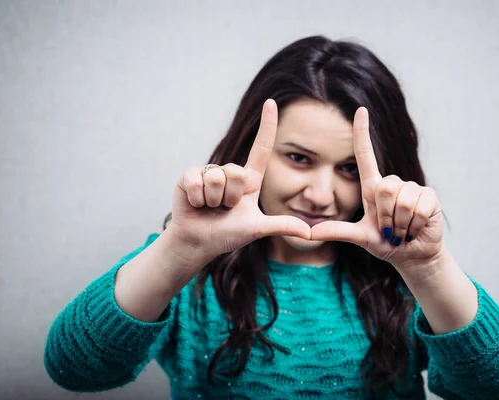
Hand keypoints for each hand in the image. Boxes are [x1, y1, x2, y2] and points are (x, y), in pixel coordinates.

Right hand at [168, 99, 310, 262]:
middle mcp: (230, 172)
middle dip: (230, 197)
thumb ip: (281, 226)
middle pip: (237, 172)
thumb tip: (310, 233)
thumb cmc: (227, 235)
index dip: (267, 125)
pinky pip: (197, 181)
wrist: (198, 243)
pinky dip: (197, 199)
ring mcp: (209, 172)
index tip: (271, 102)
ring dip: (214, 200)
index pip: (262, 148)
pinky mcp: (188, 176)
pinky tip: (195, 204)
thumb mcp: (257, 228)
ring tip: (210, 208)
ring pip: (218, 178)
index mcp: (249, 179)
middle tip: (224, 209)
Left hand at [310, 107, 444, 277]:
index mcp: (372, 188)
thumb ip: (337, 231)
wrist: (411, 255)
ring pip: (402, 200)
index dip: (362, 133)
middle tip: (389, 229)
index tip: (360, 110)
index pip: (365, 155)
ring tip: (402, 230)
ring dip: (400, 224)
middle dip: (385, 215)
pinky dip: (415, 225)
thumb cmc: (384, 243)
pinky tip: (416, 228)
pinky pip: (419, 207)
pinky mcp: (429, 196)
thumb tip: (310, 232)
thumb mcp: (359, 237)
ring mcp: (412, 188)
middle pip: (384, 187)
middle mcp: (392, 183)